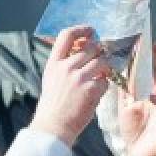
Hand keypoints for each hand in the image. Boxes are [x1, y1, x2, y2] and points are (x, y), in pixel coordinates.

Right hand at [31, 26, 110, 145]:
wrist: (53, 127)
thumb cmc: (52, 105)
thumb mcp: (51, 79)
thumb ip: (63, 65)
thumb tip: (82, 52)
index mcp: (53, 63)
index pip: (66, 35)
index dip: (81, 29)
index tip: (90, 30)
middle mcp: (66, 67)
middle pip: (90, 47)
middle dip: (99, 51)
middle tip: (102, 57)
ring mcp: (79, 78)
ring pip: (102, 62)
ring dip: (104, 68)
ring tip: (99, 76)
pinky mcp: (91, 90)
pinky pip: (105, 81)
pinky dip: (103, 86)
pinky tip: (96, 93)